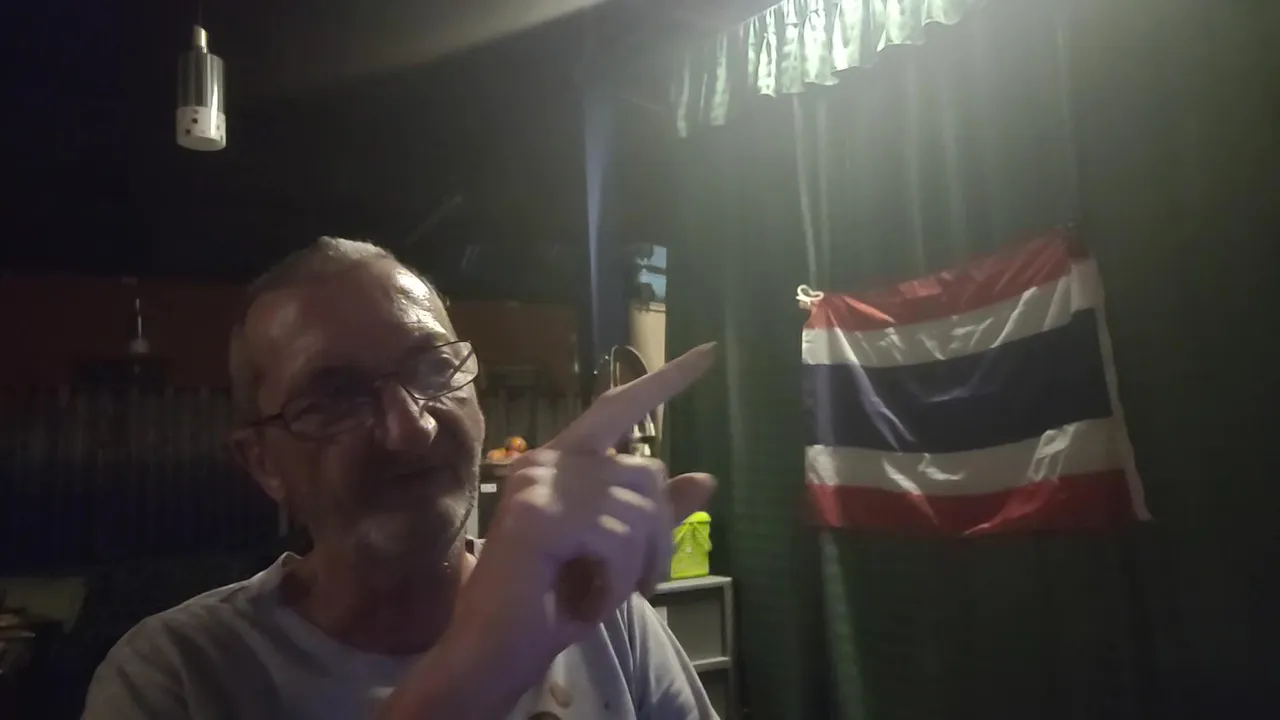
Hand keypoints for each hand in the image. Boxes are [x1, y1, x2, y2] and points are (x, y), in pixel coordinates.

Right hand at [441, 343, 717, 703]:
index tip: (709, 354)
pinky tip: (584, 598)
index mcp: (563, 461)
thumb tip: (705, 478)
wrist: (494, 648)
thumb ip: (656, 515)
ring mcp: (539, 483)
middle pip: (647, 473)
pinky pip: (615, 540)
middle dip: (656, 537)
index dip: (665, 382)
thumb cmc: (552, 600)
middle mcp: (548, 460)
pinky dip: (614, 582)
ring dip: (635, 567)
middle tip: (632, 582)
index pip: (619, 408)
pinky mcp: (537, 513)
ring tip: (598, 591)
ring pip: (638, 511)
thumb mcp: (618, 555)